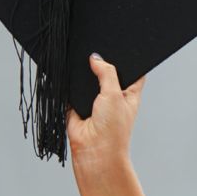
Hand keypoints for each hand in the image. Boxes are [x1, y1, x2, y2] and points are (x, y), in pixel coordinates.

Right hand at [66, 54, 145, 171]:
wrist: (94, 151)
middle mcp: (112, 96)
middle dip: (99, 63)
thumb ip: (106, 73)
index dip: (127, 58)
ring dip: (82, 73)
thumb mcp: (115, 95)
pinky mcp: (75, 105)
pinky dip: (67, 82)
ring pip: (87, 80)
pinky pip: (70, 90)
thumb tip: (95, 57)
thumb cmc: (113, 128)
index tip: (118, 44)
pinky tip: (65, 69)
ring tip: (78, 55)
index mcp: (129, 93)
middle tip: (93, 47)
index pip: (131, 71)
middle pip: (106, 72)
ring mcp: (93, 101)